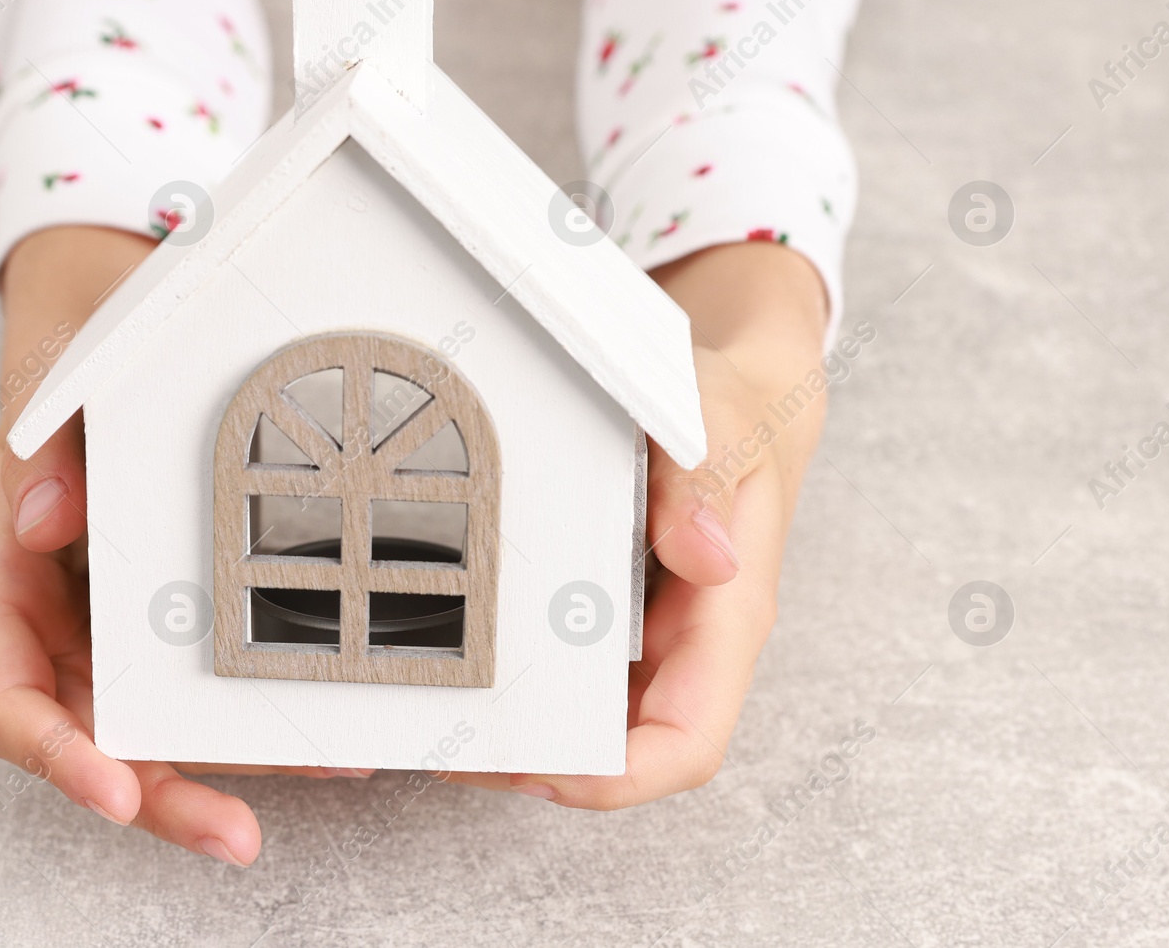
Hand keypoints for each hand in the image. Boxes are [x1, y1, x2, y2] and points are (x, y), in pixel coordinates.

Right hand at [0, 226, 364, 867]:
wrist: (110, 314)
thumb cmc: (67, 352)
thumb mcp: (49, 380)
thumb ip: (37, 448)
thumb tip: (41, 520)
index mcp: (1, 581)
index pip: (7, 699)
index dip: (56, 756)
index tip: (114, 789)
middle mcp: (54, 620)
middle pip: (92, 742)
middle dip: (163, 794)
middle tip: (236, 834)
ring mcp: (112, 624)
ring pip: (157, 727)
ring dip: (228, 764)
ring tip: (322, 771)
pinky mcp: (167, 613)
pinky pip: (203, 678)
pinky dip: (255, 709)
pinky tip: (325, 722)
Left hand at [461, 241, 831, 805]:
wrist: (737, 389)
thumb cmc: (737, 413)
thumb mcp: (725, 422)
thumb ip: (706, 478)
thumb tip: (704, 554)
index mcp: (722, 620)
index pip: (685, 741)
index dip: (618, 778)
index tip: (540, 770)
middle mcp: (682, 642)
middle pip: (615, 745)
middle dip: (535, 758)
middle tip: (446, 742)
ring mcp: (643, 631)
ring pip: (580, 712)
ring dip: (514, 724)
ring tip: (430, 710)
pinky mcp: (607, 607)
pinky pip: (560, 660)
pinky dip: (512, 671)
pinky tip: (454, 654)